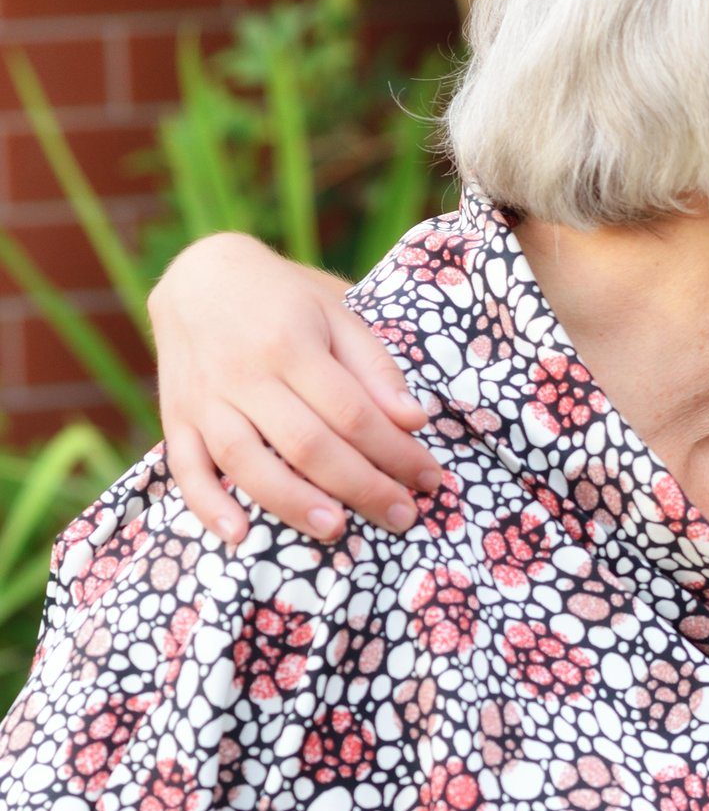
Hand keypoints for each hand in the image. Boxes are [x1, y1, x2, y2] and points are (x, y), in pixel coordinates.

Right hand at [150, 233, 441, 541]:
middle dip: (360, 486)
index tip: (429, 479)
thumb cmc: (285, 299)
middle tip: (401, 517)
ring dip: (291, 502)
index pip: (352, 413)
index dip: (394, 452)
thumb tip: (414, 421)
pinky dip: (207, 504)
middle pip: (306, 443)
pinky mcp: (176, 416)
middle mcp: (244, 374)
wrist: (199, 274)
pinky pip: (184, 467)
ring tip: (335, 530)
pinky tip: (239, 536)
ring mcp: (204, 398)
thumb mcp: (338, 313)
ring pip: (245, 460)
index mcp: (291, 344)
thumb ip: (375, 368)